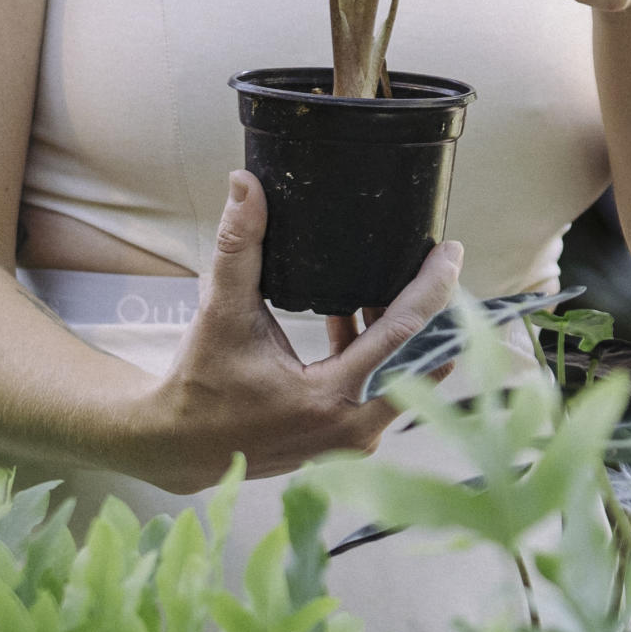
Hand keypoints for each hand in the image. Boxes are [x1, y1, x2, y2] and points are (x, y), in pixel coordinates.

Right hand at [114, 172, 461, 491]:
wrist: (181, 446)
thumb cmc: (201, 384)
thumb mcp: (221, 312)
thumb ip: (239, 247)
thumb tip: (245, 185)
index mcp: (329, 399)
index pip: (404, 336)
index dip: (432, 289)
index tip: (449, 251)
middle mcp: (353, 428)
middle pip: (422, 359)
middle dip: (434, 309)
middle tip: (435, 259)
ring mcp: (353, 439)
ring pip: (405, 376)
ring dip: (405, 330)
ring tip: (395, 279)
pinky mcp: (347, 438)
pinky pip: (385, 389)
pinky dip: (382, 352)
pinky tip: (360, 313)